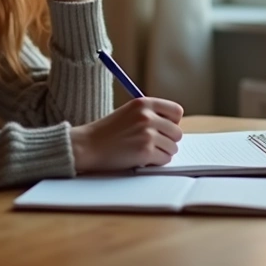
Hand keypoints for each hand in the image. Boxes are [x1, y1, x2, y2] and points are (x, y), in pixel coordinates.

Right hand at [69, 97, 184, 172]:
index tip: (164, 129)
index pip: (177, 111)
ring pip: (173, 147)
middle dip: (168, 141)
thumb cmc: (107, 132)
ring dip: (162, 153)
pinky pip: (165, 159)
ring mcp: (147, 134)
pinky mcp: (145, 151)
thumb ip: (150, 115)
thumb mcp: (129, 113)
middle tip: (153, 144)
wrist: (87, 145)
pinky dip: (156, 162)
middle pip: (177, 132)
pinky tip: (142, 159)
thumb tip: (174, 128)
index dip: (172, 122)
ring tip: (145, 151)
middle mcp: (147, 116)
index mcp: (144, 103)